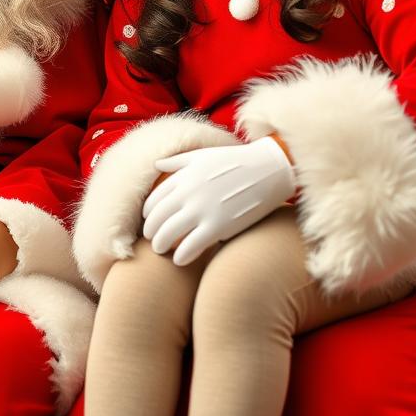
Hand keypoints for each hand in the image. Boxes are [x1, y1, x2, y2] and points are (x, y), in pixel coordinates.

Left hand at [141, 137, 295, 266]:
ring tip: (162, 251)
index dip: (148, 214)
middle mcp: (189, 193)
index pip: (154, 200)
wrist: (266, 171)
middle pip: (157, 219)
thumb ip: (177, 161)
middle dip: (151, 232)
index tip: (149, 221)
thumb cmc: (234, 162)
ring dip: (160, 245)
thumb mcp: (202, 156)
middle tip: (153, 240)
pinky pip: (190, 247)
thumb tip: (156, 164)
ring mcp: (202, 210)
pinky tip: (180, 259)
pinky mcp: (218, 227)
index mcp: (183, 176)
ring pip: (168, 234)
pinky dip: (180, 256)